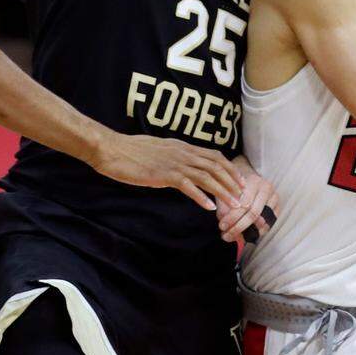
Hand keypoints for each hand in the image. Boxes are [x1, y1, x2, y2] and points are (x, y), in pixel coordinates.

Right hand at [96, 133, 243, 210]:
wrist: (112, 149)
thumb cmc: (131, 151)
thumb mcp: (159, 150)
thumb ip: (174, 157)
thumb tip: (182, 166)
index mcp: (182, 147)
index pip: (214, 156)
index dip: (229, 168)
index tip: (239, 181)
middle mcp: (183, 153)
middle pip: (216, 166)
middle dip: (232, 181)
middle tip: (243, 195)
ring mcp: (174, 163)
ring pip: (207, 177)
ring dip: (223, 191)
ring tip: (234, 205)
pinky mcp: (164, 175)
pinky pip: (188, 186)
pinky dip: (201, 197)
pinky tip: (209, 207)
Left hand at [217, 156, 279, 242]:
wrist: (249, 177)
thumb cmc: (235, 185)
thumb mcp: (226, 191)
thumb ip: (224, 206)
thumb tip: (224, 225)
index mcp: (254, 181)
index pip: (244, 204)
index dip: (232, 217)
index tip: (222, 227)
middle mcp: (267, 188)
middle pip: (254, 213)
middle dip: (239, 227)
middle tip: (227, 236)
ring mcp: (274, 198)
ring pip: (263, 220)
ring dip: (248, 232)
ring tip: (234, 237)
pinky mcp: (278, 207)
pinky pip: (269, 224)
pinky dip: (258, 232)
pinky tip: (246, 236)